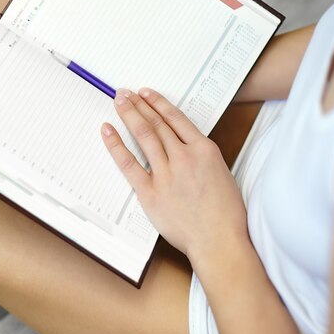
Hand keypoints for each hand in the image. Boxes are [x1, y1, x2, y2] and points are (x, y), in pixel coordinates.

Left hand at [101, 88, 247, 258]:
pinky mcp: (151, 193)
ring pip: (144, 135)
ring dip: (129, 115)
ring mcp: (166, 174)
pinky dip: (116, 145)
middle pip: (157, 123)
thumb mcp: (221, 173)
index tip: (147, 93)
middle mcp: (184, 157)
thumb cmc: (225, 214)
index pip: (176, 118)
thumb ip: (201, 157)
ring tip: (119, 101)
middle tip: (126, 92)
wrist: (219, 241)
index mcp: (204, 150)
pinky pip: (129, 164)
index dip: (158, 103)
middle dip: (139, 104)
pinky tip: (108, 131)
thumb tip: (184, 147)